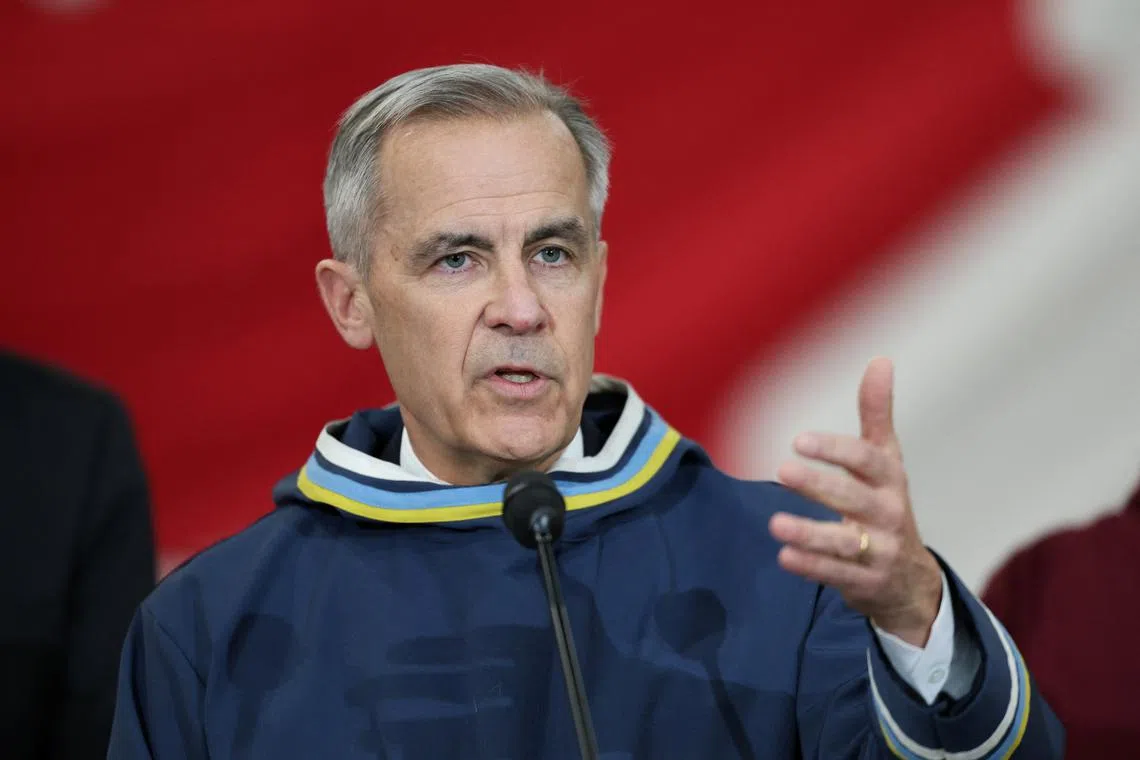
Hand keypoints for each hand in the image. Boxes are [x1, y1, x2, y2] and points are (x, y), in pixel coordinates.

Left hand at [767, 357, 942, 646]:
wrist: (910, 580)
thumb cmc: (886, 505)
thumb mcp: (886, 461)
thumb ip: (876, 414)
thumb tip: (880, 359)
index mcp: (891, 480)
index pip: (868, 460)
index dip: (836, 450)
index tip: (799, 439)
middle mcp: (888, 515)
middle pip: (854, 499)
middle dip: (819, 485)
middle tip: (782, 470)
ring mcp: (879, 552)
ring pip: (844, 543)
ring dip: (809, 533)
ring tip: (774, 523)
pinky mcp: (865, 583)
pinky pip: (836, 575)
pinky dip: (810, 567)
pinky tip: (783, 556)